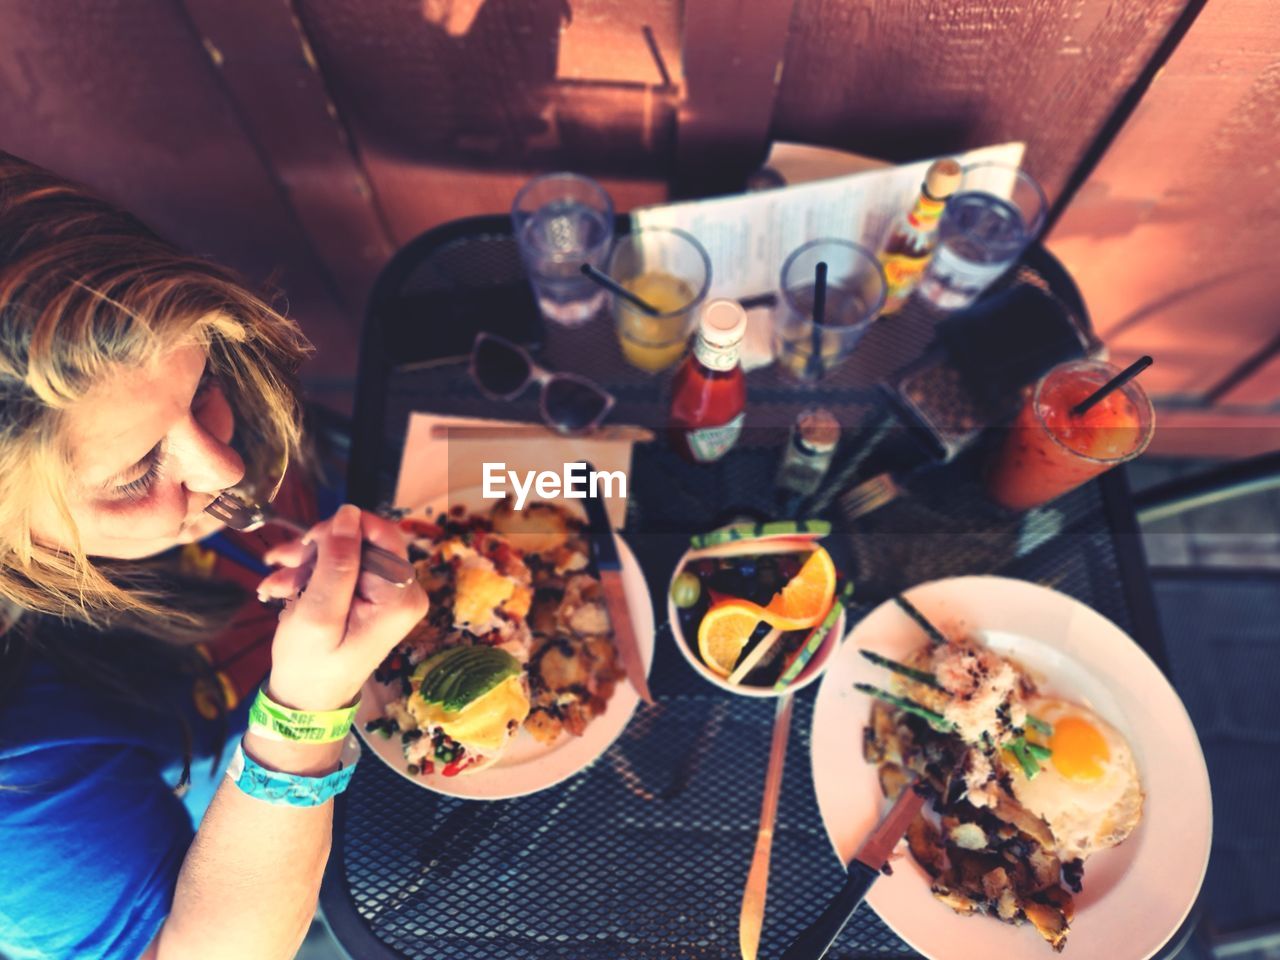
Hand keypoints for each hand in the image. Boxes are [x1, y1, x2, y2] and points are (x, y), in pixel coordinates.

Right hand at [256, 504, 426, 712]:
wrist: (305, 697)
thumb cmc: (310, 664)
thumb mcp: (318, 613)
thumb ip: (336, 563)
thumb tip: (349, 513)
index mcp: (400, 597)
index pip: (383, 534)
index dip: (343, 529)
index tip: (308, 543)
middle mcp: (404, 591)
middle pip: (363, 540)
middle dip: (318, 548)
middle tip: (282, 564)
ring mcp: (389, 594)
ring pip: (348, 551)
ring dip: (308, 561)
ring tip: (277, 583)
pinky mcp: (372, 596)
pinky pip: (344, 567)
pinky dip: (312, 572)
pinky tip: (283, 586)